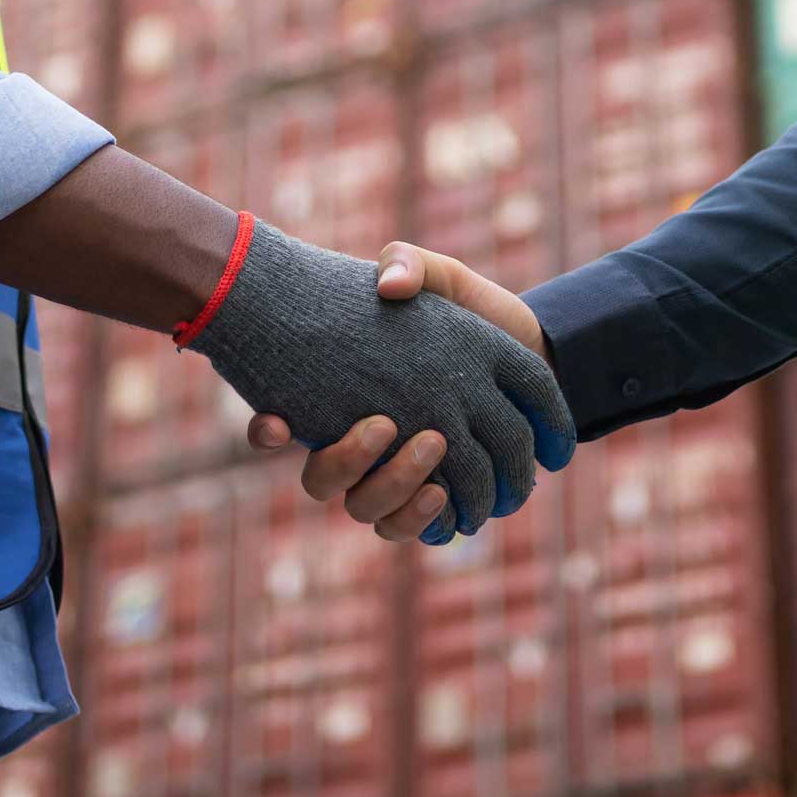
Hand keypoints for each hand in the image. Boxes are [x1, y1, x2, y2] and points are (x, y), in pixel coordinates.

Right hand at [245, 246, 556, 543]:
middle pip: (326, 480)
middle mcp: (361, 442)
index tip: (275, 422)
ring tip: (436, 451)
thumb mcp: (436, 277)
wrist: (532, 349)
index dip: (265, 432)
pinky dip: (425, 520)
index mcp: (344, 395)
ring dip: (395, 488)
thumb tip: (389, 286)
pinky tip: (446, 495)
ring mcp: (396, 475)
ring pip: (369, 511)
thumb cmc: (467, 313)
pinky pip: (414, 531)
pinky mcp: (439, 499)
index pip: (279, 424)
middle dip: (350, 461)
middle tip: (387, 423)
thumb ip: (408, 265)